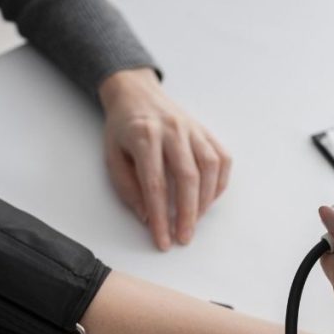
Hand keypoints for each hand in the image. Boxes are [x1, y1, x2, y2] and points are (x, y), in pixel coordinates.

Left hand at [99, 68, 231, 250]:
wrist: (136, 93)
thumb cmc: (122, 128)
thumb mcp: (112, 156)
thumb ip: (128, 187)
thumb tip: (148, 217)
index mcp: (143, 136)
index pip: (155, 185)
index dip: (161, 217)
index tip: (163, 240)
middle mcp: (172, 130)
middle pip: (187, 178)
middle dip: (188, 214)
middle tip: (184, 238)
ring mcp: (193, 129)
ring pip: (209, 168)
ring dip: (205, 200)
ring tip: (196, 220)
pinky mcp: (206, 131)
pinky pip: (221, 159)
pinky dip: (219, 183)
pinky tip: (208, 199)